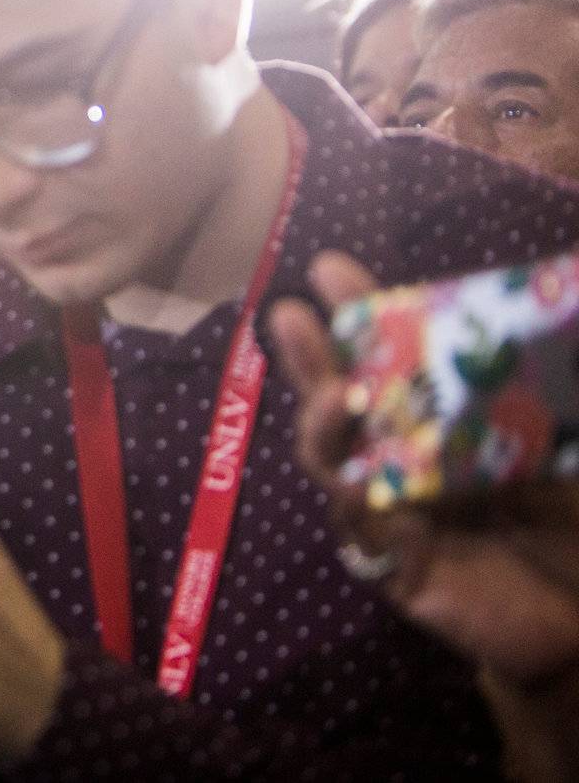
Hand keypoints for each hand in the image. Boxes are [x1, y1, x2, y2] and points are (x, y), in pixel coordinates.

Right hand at [269, 251, 578, 688]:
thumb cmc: (567, 527)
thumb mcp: (552, 445)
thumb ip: (531, 396)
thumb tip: (558, 314)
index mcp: (429, 427)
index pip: (382, 362)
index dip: (353, 317)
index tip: (329, 269)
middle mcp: (397, 465)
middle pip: (337, 407)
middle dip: (308, 360)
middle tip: (290, 314)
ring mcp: (390, 518)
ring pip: (334, 468)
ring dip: (327, 429)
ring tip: (338, 397)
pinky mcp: (396, 573)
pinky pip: (367, 539)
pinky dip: (367, 514)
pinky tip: (372, 495)